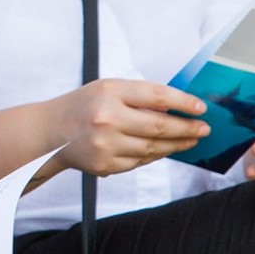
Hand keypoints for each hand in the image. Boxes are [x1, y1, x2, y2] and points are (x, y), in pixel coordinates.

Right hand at [51, 79, 209, 176]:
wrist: (50, 130)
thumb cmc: (84, 106)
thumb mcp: (108, 89)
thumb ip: (140, 96)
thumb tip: (177, 109)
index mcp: (110, 92)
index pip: (157, 96)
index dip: (184, 102)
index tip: (201, 108)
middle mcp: (107, 118)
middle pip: (160, 125)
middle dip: (187, 128)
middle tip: (204, 129)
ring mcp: (105, 144)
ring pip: (153, 148)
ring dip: (176, 145)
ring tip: (190, 140)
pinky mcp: (104, 164)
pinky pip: (139, 162)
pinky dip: (154, 156)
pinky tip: (163, 150)